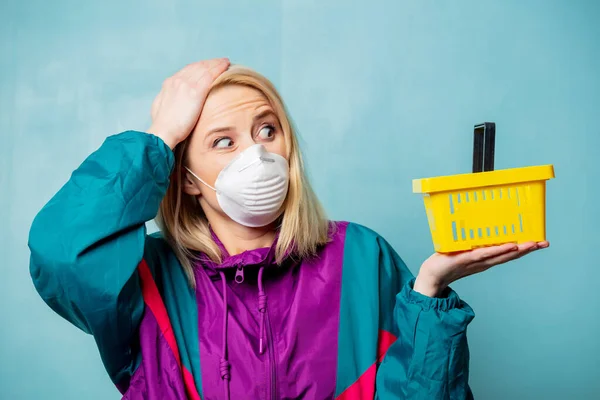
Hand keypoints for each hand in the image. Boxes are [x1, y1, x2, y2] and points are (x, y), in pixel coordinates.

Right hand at [147, 58, 229, 148]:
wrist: (163, 131)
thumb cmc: (162, 126)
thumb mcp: (161, 108)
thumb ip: (168, 100)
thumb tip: (173, 101)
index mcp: (169, 83)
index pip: (187, 70)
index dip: (198, 67)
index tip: (207, 67)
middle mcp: (178, 80)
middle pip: (197, 67)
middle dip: (208, 63)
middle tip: (220, 62)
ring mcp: (186, 84)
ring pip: (204, 68)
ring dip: (216, 63)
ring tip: (225, 62)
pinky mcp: (196, 91)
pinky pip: (210, 75)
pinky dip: (219, 68)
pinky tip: (226, 66)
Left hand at [414, 241, 548, 296]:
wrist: (430, 276)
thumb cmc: (445, 263)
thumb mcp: (462, 251)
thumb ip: (471, 243)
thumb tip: (479, 227)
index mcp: (484, 260)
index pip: (507, 253)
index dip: (523, 248)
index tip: (539, 242)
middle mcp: (483, 262)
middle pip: (509, 255)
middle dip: (528, 249)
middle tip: (545, 242)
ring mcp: (476, 261)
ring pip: (500, 254)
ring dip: (518, 249)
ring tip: (532, 244)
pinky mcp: (465, 259)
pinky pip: (484, 254)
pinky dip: (497, 250)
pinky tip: (509, 246)